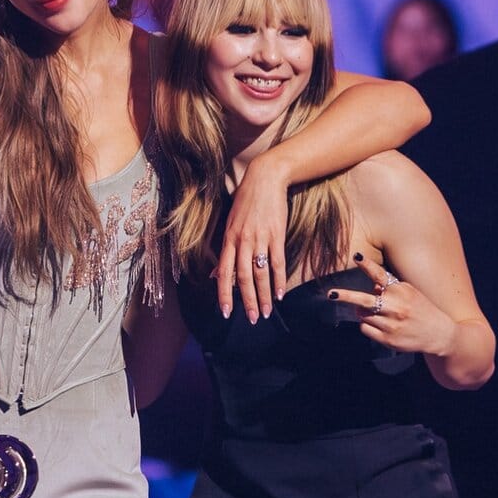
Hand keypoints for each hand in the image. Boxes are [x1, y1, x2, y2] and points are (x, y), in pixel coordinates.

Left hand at [215, 155, 287, 322]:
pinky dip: (279, 280)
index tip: (225, 312)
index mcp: (228, 239)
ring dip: (264, 296)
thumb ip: (225, 250)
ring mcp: (260, 238)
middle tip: (252, 319)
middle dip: (247, 301)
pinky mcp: (276, 234)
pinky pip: (277, 262)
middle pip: (242, 277)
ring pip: (260, 274)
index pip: (225, 272)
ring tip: (267, 312)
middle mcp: (242, 241)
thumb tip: (216, 274)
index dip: (224, 293)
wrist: (265, 178)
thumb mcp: (230, 224)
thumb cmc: (246, 201)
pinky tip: (281, 294)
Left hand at [326, 253, 456, 357]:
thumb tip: (372, 287)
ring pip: (362, 315)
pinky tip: (380, 324)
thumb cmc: (421, 308)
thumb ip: (391, 287)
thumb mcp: (410, 292)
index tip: (356, 256)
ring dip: (363, 312)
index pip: (381, 275)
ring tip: (377, 312)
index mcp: (401, 291)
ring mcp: (391, 325)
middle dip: (346, 296)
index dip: (367, 265)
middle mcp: (396, 308)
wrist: (439, 334)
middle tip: (331, 294)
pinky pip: (365, 329)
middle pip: (364, 300)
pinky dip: (367, 324)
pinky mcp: (388, 340)